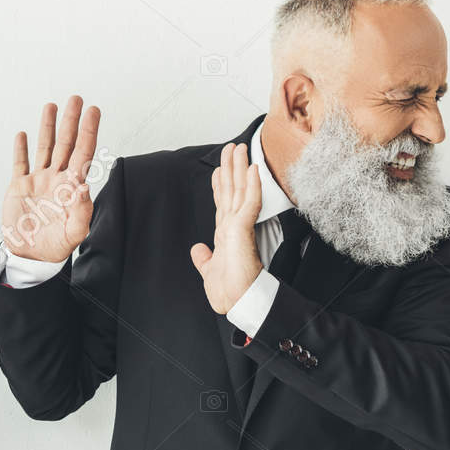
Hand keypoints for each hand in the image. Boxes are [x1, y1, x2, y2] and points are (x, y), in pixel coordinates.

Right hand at [1, 94, 100, 262]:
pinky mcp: (19, 187)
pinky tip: (22, 134)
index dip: (88, 131)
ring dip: (48, 127)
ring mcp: (38, 181)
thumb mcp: (73, 234)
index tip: (93, 111)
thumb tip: (85, 188)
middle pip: (66, 144)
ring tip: (51, 106)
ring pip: (44, 148)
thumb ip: (82, 213)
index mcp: (70, 187)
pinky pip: (19, 163)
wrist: (29, 257)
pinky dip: (20, 149)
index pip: (83, 153)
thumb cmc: (54, 247)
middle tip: (76, 99)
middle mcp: (56, 179)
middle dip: (71, 121)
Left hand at [189, 141, 264, 313]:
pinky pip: (249, 202)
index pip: (222, 202)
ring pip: (240, 189)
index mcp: (224, 234)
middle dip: (230, 168)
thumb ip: (204, 258)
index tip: (219, 169)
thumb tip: (197, 249)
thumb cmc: (228, 290)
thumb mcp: (209, 270)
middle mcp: (232, 226)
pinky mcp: (243, 229)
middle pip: (231, 190)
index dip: (221, 184)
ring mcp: (238, 225)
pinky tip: (252, 169)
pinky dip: (251, 185)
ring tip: (240, 149)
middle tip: (231, 148)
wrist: (237, 301)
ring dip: (240, 168)